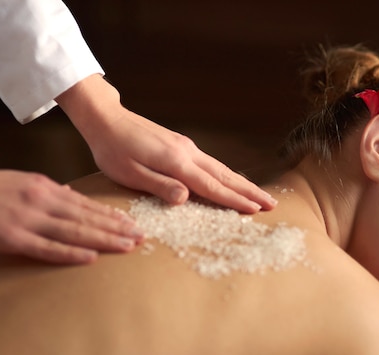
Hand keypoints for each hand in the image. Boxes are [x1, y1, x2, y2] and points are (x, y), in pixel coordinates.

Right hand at [0, 166, 142, 263]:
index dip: (112, 215)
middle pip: (88, 217)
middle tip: (142, 237)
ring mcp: (29, 220)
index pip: (87, 205)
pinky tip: (91, 257)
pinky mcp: (13, 238)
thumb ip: (49, 193)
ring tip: (128, 246)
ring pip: (75, 231)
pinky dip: (71, 253)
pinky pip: (47, 248)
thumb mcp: (22, 183)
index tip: (133, 223)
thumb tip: (72, 197)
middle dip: (118, 228)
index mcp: (45, 188)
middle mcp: (42, 202)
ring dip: (104, 239)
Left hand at [57, 75, 276, 212]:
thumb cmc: (113, 150)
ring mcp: (186, 147)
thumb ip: (159, 186)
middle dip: (249, 192)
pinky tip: (231, 179)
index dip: (234, 201)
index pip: (212, 186)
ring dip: (242, 182)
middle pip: (225, 176)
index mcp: (176, 163)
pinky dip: (227, 174)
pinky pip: (211, 163)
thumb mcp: (129, 174)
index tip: (256, 210)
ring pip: (221, 168)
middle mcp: (187, 153)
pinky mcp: (181, 145)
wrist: (107, 119)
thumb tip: (186, 198)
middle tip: (271, 204)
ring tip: (259, 195)